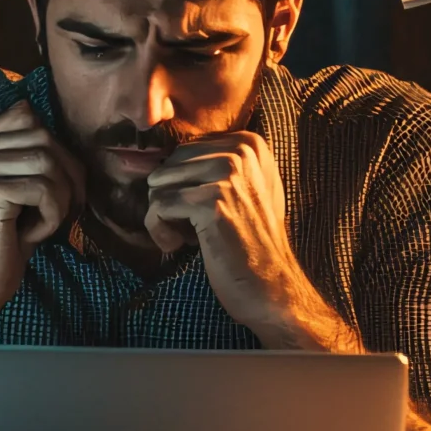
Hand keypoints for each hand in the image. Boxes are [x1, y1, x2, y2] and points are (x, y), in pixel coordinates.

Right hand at [0, 100, 81, 335]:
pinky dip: (51, 217)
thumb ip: (36, 152)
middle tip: (56, 213)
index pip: (30, 117)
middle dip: (65, 177)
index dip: (56, 153)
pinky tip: (29, 235)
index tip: (53, 193)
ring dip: (58, 200)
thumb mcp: (22, 186)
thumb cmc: (5, 239)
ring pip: (48, 161)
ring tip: (39, 225)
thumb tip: (77, 136)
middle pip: (43, 137)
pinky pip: (44, 188)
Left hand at [145, 132, 352, 349]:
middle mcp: (241, 151)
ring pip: (158, 183)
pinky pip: (158, 205)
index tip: (199, 212)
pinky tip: (178, 245)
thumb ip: (215, 165)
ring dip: (162, 216)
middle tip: (188, 227)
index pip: (182, 151)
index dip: (181, 184)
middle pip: (168, 164)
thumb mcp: (246, 190)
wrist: (272, 286)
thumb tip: (164, 158)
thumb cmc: (252, 243)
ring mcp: (228, 175)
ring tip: (185, 236)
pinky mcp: (212, 202)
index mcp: (249, 143)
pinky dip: (158, 230)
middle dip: (168, 198)